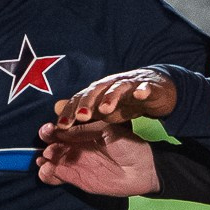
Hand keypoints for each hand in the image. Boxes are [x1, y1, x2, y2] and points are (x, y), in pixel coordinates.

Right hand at [35, 122, 159, 196]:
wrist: (141, 170)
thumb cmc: (128, 145)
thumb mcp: (108, 130)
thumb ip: (85, 129)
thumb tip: (61, 128)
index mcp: (82, 131)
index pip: (61, 128)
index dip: (52, 129)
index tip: (49, 130)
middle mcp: (75, 145)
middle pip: (52, 143)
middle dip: (46, 143)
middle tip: (48, 148)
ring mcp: (74, 162)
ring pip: (50, 160)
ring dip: (44, 160)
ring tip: (46, 161)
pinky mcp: (75, 178)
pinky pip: (55, 176)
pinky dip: (47, 175)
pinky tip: (47, 172)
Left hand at [47, 68, 176, 130]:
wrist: (155, 87)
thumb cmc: (124, 100)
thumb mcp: (100, 107)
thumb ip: (80, 109)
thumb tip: (55, 109)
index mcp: (97, 92)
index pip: (80, 100)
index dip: (71, 111)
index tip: (61, 126)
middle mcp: (110, 85)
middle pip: (96, 91)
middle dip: (87, 103)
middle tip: (81, 116)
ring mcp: (129, 84)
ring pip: (118, 88)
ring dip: (111, 97)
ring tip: (105, 108)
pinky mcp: (148, 85)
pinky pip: (145, 87)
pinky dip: (142, 90)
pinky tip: (140, 95)